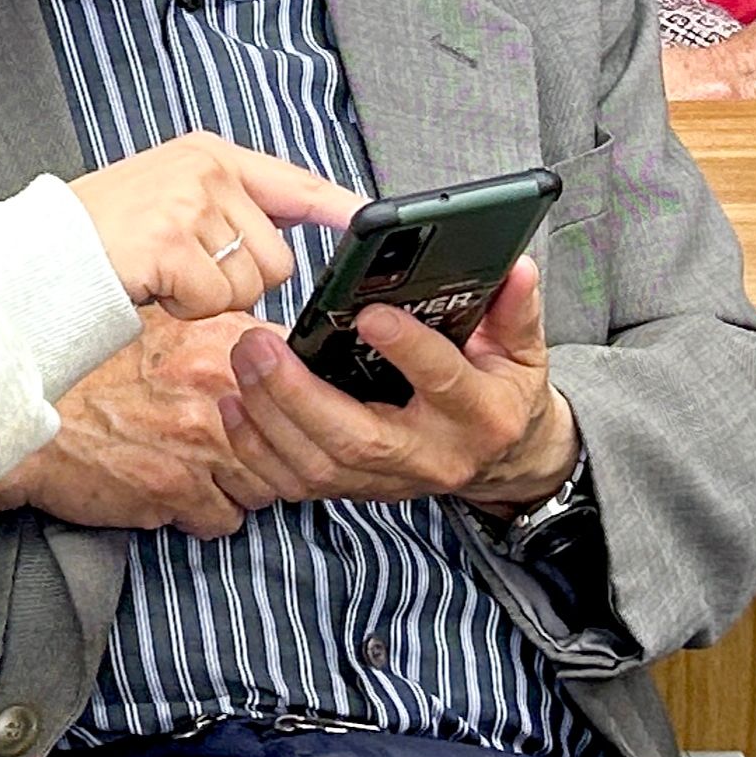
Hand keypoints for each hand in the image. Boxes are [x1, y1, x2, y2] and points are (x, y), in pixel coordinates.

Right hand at [0, 309, 276, 538]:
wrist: (25, 410)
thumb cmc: (88, 371)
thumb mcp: (159, 328)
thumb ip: (219, 338)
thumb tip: (269, 351)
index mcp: (219, 341)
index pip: (300, 375)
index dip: (298, 400)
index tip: (290, 411)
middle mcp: (217, 390)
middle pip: (287, 439)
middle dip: (268, 450)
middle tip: (233, 447)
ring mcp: (200, 444)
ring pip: (262, 486)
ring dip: (239, 485)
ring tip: (199, 469)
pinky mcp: (176, 491)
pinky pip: (223, 519)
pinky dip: (204, 513)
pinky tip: (176, 492)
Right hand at [70, 133, 365, 319]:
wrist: (44, 252)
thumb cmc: (103, 231)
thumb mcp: (170, 192)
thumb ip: (230, 202)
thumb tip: (292, 227)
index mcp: (209, 155)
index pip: (293, 181)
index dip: (337, 206)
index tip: (373, 220)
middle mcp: (206, 171)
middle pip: (278, 257)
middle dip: (239, 279)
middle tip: (185, 268)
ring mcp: (189, 204)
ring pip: (250, 285)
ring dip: (211, 297)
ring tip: (165, 274)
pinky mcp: (173, 242)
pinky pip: (216, 301)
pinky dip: (186, 309)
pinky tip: (153, 286)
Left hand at [217, 262, 575, 510]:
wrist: (503, 460)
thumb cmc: (503, 392)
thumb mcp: (522, 349)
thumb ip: (514, 309)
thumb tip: (514, 266)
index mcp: (480, 415)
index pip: (443, 382)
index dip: (408, 350)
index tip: (369, 313)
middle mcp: (432, 456)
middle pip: (359, 438)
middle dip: (300, 393)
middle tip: (258, 341)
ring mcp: (391, 481)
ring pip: (319, 465)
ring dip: (269, 415)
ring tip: (241, 358)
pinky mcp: (357, 490)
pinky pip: (297, 483)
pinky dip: (257, 448)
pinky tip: (233, 402)